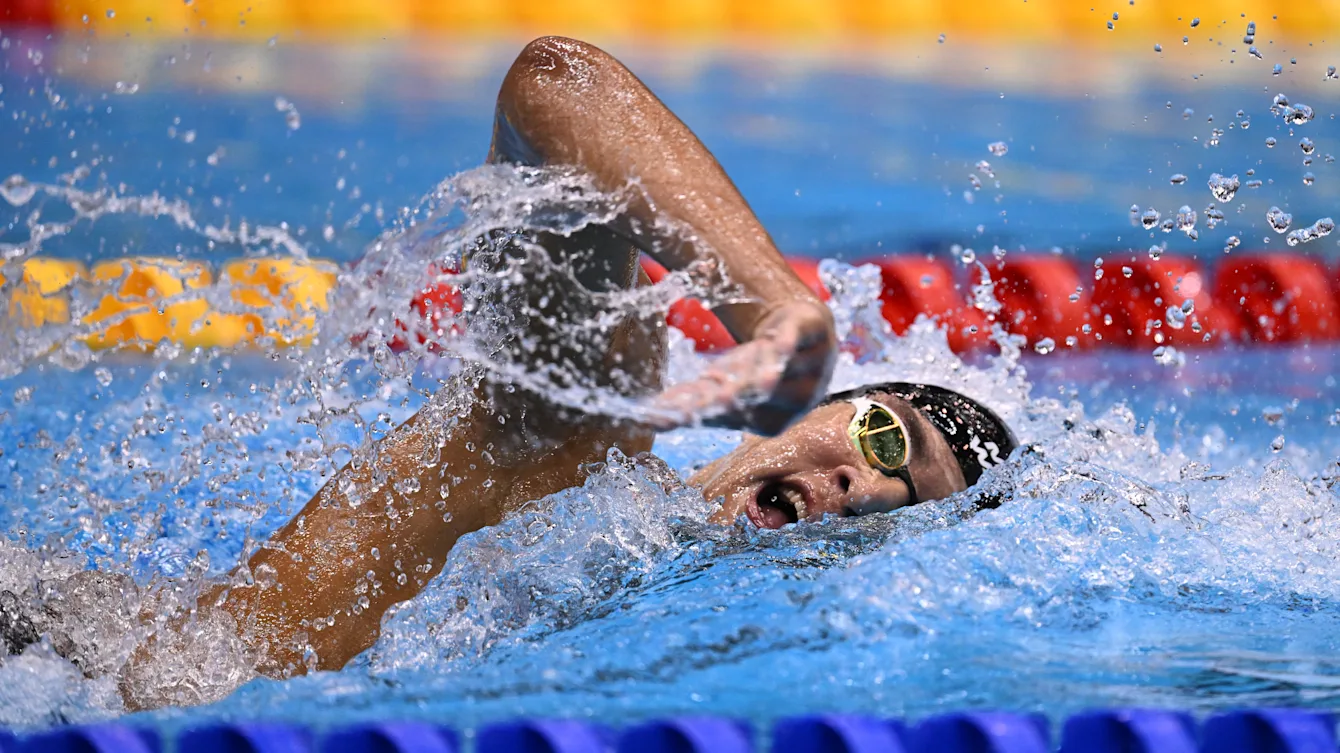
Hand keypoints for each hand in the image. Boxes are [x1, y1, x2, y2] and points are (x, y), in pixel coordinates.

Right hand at [646, 299, 835, 434]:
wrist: (804, 327)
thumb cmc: (760, 362)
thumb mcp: (728, 380)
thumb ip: (695, 399)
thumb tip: (644, 417)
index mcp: (772, 419)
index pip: (725, 415)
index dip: (693, 412)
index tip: (658, 417)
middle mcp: (794, 398)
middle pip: (749, 397)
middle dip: (721, 401)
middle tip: (691, 411)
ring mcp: (809, 365)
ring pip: (772, 370)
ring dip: (752, 379)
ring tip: (727, 391)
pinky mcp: (814, 328)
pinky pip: (799, 337)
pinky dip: (786, 342)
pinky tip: (775, 346)